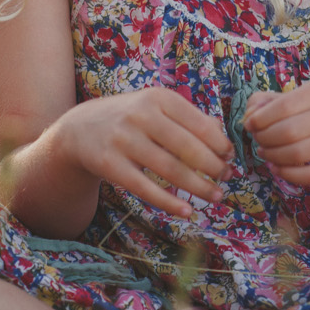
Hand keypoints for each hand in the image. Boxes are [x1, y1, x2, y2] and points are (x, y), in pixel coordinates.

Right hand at [60, 87, 232, 216]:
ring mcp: (124, 140)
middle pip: (188, 148)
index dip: (220, 144)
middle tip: (227, 178)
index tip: (231, 157)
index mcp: (158, 98)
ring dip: (198, 187)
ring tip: (216, 196)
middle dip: (213, 167)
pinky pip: (145, 188)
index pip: (199, 124)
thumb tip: (222, 136)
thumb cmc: (130, 118)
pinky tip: (187, 211)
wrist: (79, 129)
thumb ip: (188, 117)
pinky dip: (169, 202)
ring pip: (170, 170)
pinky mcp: (111, 165)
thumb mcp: (156, 106)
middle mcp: (141, 115)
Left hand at [243, 81, 309, 186]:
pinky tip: (277, 169)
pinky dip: (287, 174)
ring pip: (298, 154)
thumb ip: (268, 102)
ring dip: (273, 157)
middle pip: (289, 131)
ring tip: (265, 154)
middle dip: (265, 138)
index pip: (285, 106)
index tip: (249, 125)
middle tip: (258, 142)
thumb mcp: (300, 102)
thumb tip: (249, 115)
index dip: (260, 118)